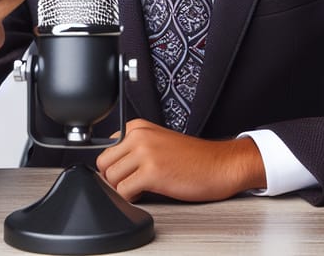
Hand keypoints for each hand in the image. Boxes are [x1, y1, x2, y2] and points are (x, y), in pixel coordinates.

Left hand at [96, 119, 266, 201]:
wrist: (220, 164)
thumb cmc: (193, 157)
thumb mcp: (158, 141)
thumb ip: (133, 148)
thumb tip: (108, 167)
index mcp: (138, 126)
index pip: (105, 148)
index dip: (113, 165)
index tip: (125, 172)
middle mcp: (139, 136)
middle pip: (103, 163)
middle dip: (113, 178)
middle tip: (131, 183)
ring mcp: (145, 153)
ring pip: (110, 178)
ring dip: (122, 189)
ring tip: (141, 188)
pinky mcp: (152, 172)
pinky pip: (124, 191)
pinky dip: (131, 198)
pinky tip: (146, 193)